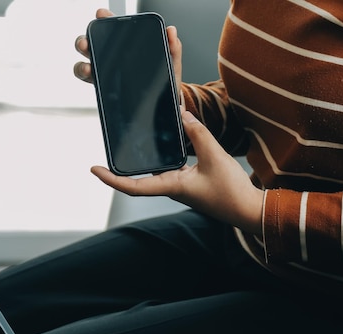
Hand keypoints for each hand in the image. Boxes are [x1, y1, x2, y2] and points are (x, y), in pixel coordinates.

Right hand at [73, 8, 183, 92]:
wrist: (166, 102)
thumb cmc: (165, 79)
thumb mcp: (171, 62)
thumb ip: (173, 47)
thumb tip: (171, 31)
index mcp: (126, 47)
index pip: (111, 29)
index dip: (104, 19)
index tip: (101, 14)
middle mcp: (111, 58)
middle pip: (90, 45)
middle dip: (83, 41)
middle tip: (86, 43)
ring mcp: (106, 73)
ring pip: (85, 64)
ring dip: (82, 63)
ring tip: (88, 67)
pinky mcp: (104, 88)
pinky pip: (90, 82)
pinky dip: (87, 78)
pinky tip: (92, 79)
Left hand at [91, 110, 263, 234]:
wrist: (249, 209)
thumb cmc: (232, 192)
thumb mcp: (215, 156)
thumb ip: (198, 133)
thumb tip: (183, 115)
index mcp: (172, 187)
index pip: (134, 187)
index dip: (112, 180)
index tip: (94, 169)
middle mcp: (173, 188)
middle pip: (141, 178)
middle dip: (124, 167)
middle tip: (110, 148)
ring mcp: (182, 186)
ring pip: (157, 171)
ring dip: (145, 160)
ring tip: (135, 140)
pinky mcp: (192, 183)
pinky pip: (172, 168)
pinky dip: (166, 156)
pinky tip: (171, 141)